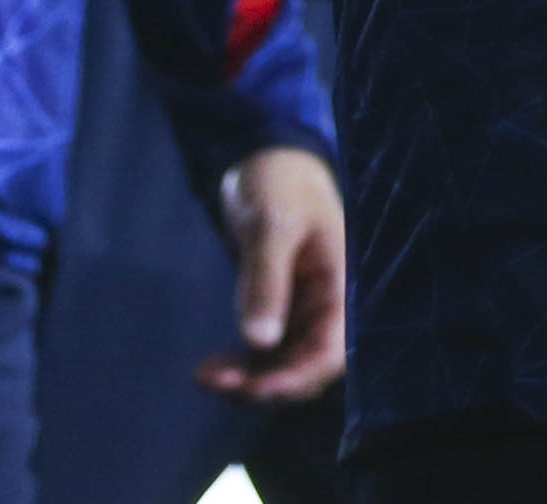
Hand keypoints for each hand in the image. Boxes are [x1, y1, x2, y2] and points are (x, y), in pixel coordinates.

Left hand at [199, 144, 350, 401]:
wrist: (265, 159)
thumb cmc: (279, 183)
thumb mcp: (272, 226)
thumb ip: (267, 281)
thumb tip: (260, 341)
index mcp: (341, 284)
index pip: (332, 349)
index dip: (298, 376)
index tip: (257, 387)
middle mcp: (326, 304)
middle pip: (306, 365)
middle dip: (265, 383)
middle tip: (215, 380)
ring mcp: (302, 309)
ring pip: (283, 363)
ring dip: (248, 378)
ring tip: (206, 377)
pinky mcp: (279, 310)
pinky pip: (265, 351)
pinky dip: (241, 363)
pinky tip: (210, 368)